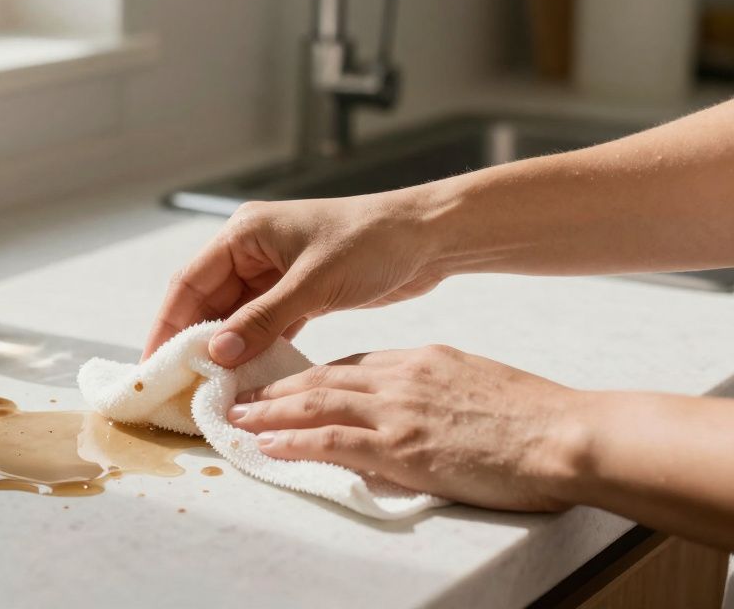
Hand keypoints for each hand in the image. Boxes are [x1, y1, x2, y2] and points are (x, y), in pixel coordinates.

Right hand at [143, 191, 445, 365]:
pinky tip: (246, 380)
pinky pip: (263, 325)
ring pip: (235, 318)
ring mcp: (274, 273)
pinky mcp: (297, 292)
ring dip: (224, 351)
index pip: (190, 283)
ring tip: (207, 391)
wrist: (428, 236)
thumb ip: (261, 320)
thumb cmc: (371, 242)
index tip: (153, 364)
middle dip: (193, 343)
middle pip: (207, 302)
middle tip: (177, 387)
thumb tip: (215, 355)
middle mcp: (251, 250)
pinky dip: (254, 350)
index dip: (168, 324)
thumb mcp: (312, 283)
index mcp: (243, 233)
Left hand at [227, 345, 585, 510]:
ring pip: (316, 405)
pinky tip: (267, 444)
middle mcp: (402, 377)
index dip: (313, 377)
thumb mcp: (476, 383)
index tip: (287, 386)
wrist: (567, 435)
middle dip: (278, 389)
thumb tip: (415, 407)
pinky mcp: (402, 446)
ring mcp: (399, 411)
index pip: (353, 366)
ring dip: (271, 412)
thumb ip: (437, 389)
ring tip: (238, 419)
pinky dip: (294, 441)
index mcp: (421, 359)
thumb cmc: (536, 417)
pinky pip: (332, 440)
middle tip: (242, 396)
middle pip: (323, 379)